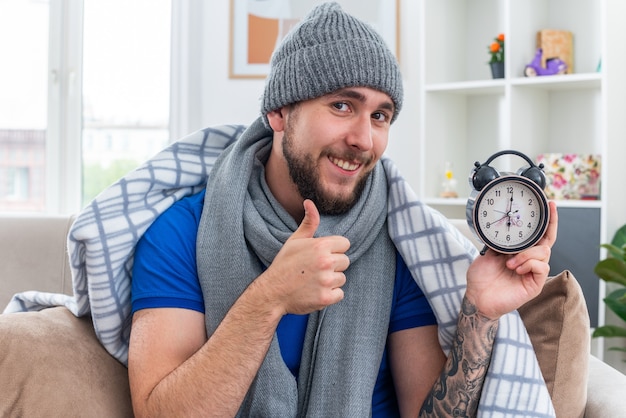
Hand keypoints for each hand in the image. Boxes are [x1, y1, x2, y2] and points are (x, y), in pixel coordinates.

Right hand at [260, 199, 350, 314]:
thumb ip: (308, 222)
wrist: (272, 292)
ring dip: (331, 281)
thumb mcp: (295, 240)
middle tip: (315, 269)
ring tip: (313, 281)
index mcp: (320, 246)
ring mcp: (326, 281)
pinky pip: (340, 294)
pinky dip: (330, 295)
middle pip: (345, 261)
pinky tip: (316, 291)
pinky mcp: (326, 298)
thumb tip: (310, 202)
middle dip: (333, 265)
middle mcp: (326, 262)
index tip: (321, 256)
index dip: (334, 250)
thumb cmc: (284, 264)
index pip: (345, 244)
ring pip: (342, 278)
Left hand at [465, 201, 557, 318]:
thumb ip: (499, 241)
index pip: (538, 235)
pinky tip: (517, 268)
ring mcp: (533, 272)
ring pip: (544, 252)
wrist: (477, 297)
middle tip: (548, 212)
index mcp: (520, 252)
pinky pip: (542, 267)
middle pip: (548, 241)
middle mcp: (529, 260)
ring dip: (527, 254)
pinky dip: (530, 264)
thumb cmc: (481, 278)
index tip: (550, 205)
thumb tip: (504, 225)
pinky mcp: (535, 284)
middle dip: (550, 225)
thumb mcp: (488, 253)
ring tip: (510, 263)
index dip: (547, 221)